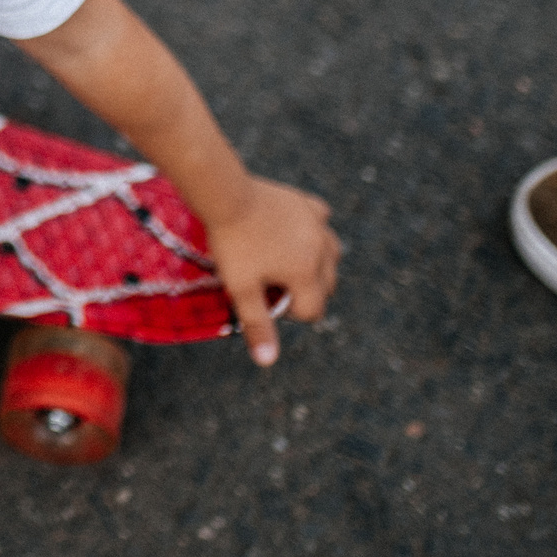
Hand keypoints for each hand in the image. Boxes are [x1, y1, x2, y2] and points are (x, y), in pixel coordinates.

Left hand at [203, 176, 338, 366]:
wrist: (225, 194)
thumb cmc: (231, 243)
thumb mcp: (240, 287)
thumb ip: (257, 324)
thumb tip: (267, 361)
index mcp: (307, 273)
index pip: (311, 310)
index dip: (287, 312)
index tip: (264, 301)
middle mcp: (321, 250)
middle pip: (327, 285)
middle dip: (305, 292)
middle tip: (272, 283)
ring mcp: (317, 225)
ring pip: (331, 254)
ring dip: (317, 265)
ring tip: (286, 264)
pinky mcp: (307, 204)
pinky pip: (321, 221)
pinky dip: (314, 231)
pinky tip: (297, 232)